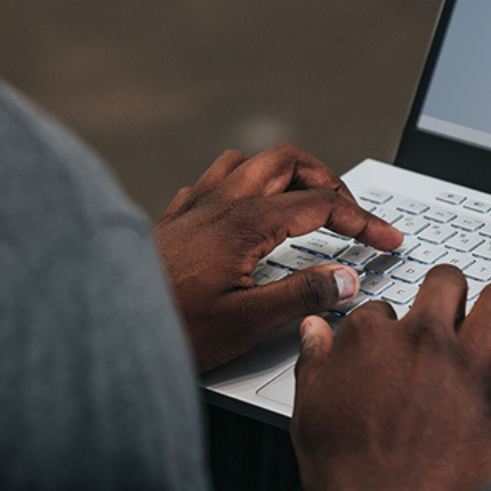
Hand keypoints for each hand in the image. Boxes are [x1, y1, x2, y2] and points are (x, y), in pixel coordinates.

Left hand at [154, 143, 403, 373]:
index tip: (387, 239)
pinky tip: (247, 213)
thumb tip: (345, 278)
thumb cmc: (168, 329)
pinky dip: (246, 187)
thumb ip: (302, 296)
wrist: (103, 327)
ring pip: (249, 162)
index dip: (363, 219)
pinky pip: (216, 180)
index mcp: (244, 222)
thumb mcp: (245, 323)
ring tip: (306, 201)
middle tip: (351, 213)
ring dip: (285, 174)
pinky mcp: (175, 219)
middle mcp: (219, 202)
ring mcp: (194, 206)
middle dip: (328, 180)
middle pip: (288, 161)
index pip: (321, 204)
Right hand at [291, 266, 490, 490]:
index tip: (389, 342)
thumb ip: (314, 361)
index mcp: (371, 338)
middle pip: (445, 284)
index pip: (382, 307)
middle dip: (446, 291)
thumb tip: (314, 331)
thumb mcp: (309, 409)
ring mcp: (467, 365)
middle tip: (447, 309)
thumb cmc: (347, 471)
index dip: (386, 325)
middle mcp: (423, 339)